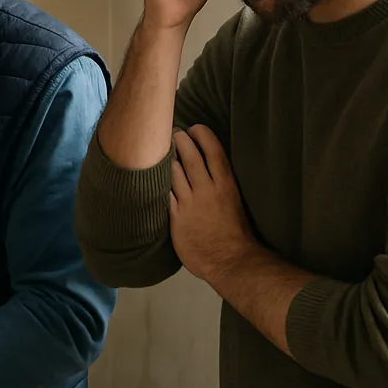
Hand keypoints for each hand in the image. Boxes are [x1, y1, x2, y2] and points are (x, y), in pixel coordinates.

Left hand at [169, 125, 254, 282]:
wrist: (229, 260)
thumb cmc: (236, 234)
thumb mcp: (235, 203)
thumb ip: (222, 186)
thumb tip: (213, 172)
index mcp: (226, 185)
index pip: (214, 152)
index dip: (204, 136)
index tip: (196, 128)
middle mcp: (207, 190)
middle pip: (190, 157)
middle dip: (181, 141)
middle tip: (174, 133)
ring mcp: (190, 203)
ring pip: (174, 172)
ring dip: (167, 159)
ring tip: (160, 150)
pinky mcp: (176, 216)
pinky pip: (164, 193)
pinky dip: (159, 182)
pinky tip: (151, 176)